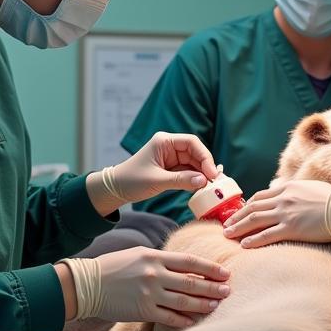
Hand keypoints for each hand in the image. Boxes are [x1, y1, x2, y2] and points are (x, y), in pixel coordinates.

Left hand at [88, 133, 217, 212]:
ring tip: (209, 187)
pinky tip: (201, 188)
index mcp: (164, 141)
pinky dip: (195, 179)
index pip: (191, 143)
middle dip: (205, 167)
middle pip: (195, 153)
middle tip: (214, 182)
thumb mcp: (157, 181)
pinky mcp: (171, 168)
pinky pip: (188, 172)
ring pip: (194, 163)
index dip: (205, 156)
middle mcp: (169, 147)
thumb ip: (181, 180)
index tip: (211, 173)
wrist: (116, 189)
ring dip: (202, 174)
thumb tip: (203, 181)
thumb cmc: (131, 181)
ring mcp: (171, 157)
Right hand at [93, 246, 230, 327]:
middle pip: (192, 281)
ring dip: (203, 304)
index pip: (190, 261)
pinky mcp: (143, 311)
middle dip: (213, 287)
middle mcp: (155, 274)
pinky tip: (195, 321)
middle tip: (228, 290)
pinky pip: (169, 317)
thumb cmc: (114, 267)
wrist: (88, 284)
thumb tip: (184, 264)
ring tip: (217, 305)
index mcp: (155, 257)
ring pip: (184, 300)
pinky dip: (184, 320)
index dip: (210, 268)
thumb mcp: (139, 254)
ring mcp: (150, 294)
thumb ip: (162, 259)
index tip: (225, 272)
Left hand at [222, 179, 330, 247]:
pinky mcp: (291, 229)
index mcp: (287, 187)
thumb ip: (295, 190)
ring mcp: (286, 213)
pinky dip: (253, 240)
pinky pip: (267, 235)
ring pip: (255, 220)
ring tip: (227, 235)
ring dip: (239, 228)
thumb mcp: (310, 188)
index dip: (246, 205)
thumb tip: (287, 192)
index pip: (260, 196)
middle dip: (237, 217)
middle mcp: (283, 199)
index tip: (239, 212)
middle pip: (252, 207)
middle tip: (226, 225)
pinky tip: (244, 245)